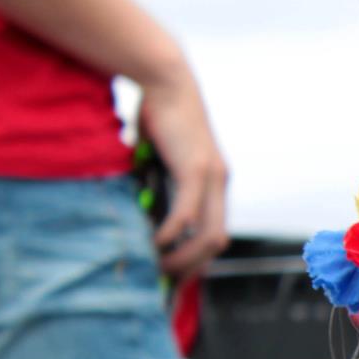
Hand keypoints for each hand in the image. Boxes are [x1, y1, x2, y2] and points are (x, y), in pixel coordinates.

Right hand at [136, 67, 227, 279]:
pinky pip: (188, 214)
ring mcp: (211, 178)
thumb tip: (140, 211)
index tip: (175, 275)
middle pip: (216, 242)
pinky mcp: (196, 170)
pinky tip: (155, 241)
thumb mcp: (158, 157)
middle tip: (164, 279)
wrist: (165, 78)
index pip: (214, 233)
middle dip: (191, 267)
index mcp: (214, 183)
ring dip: (184, 257)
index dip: (197, 258)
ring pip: (208, 235)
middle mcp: (219, 183)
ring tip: (158, 265)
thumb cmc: (156, 114)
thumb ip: (156, 183)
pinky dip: (172, 233)